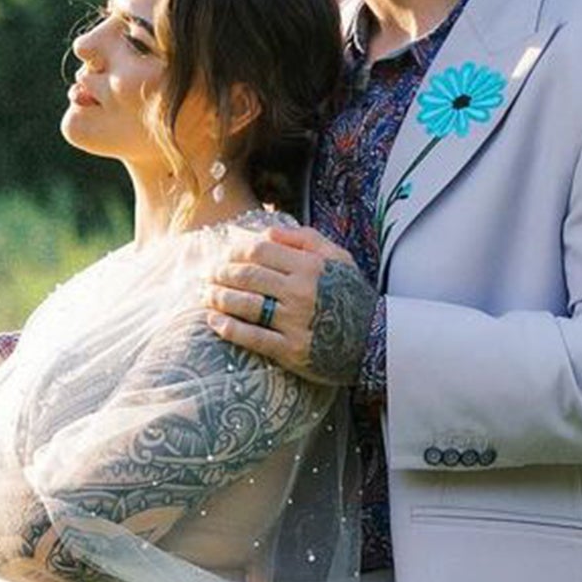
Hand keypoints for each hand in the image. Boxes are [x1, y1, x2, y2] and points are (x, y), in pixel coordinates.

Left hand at [205, 225, 374, 383]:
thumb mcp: (338, 258)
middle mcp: (301, 292)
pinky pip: (252, 337)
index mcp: (310, 266)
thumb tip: (267, 231)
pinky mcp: (292, 350)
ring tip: (205, 295)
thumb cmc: (351, 295)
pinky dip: (228, 328)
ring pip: (245, 305)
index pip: (260, 251)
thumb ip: (304, 239)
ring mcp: (295, 322)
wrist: (376, 341)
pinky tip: (213, 320)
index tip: (223, 255)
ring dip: (218, 298)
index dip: (235, 251)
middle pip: (247, 276)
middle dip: (220, 274)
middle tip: (206, 275)